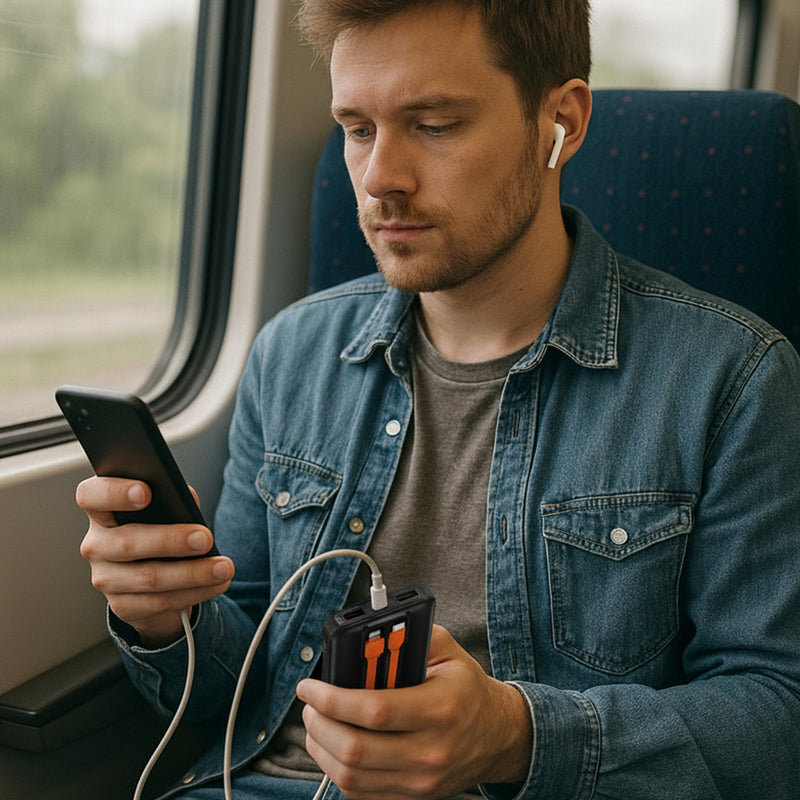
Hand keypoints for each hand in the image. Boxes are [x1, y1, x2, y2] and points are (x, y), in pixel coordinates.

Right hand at [76, 476, 233, 647]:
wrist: (155, 574)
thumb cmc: (161, 526)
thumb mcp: (166, 508)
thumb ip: (172, 498)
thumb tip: (186, 500)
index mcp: (102, 510)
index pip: (91, 496)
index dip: (114, 493)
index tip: (145, 492)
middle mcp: (97, 544)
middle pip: (126, 542)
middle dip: (170, 540)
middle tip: (204, 538)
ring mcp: (106, 578)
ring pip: (148, 578)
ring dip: (192, 573)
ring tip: (224, 567)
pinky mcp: (123, 606)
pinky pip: (160, 602)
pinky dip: (194, 592)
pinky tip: (217, 583)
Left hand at [297, 624, 531, 798]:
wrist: (498, 736)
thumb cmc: (468, 691)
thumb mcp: (448, 650)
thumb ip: (412, 634)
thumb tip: (371, 631)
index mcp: (439, 708)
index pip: (374, 710)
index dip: (333, 699)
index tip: (311, 686)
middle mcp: (430, 750)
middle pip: (355, 748)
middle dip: (319, 723)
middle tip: (310, 703)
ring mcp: (420, 780)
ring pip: (351, 775)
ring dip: (321, 748)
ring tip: (316, 722)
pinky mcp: (412, 796)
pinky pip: (361, 792)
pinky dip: (337, 770)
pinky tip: (334, 746)